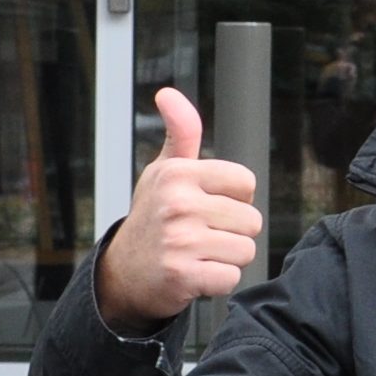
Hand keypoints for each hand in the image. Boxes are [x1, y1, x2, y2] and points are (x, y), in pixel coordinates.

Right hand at [97, 86, 262, 325]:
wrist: (123, 272)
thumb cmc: (154, 217)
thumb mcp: (164, 171)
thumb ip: (180, 134)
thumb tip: (168, 93)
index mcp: (177, 173)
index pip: (246, 183)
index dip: (234, 199)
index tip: (208, 206)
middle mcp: (177, 203)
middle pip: (252, 220)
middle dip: (233, 232)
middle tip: (202, 236)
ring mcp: (178, 241)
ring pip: (245, 250)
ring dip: (227, 258)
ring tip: (199, 254)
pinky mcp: (182, 276)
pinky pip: (231, 278)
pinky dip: (219, 282)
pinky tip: (195, 274)